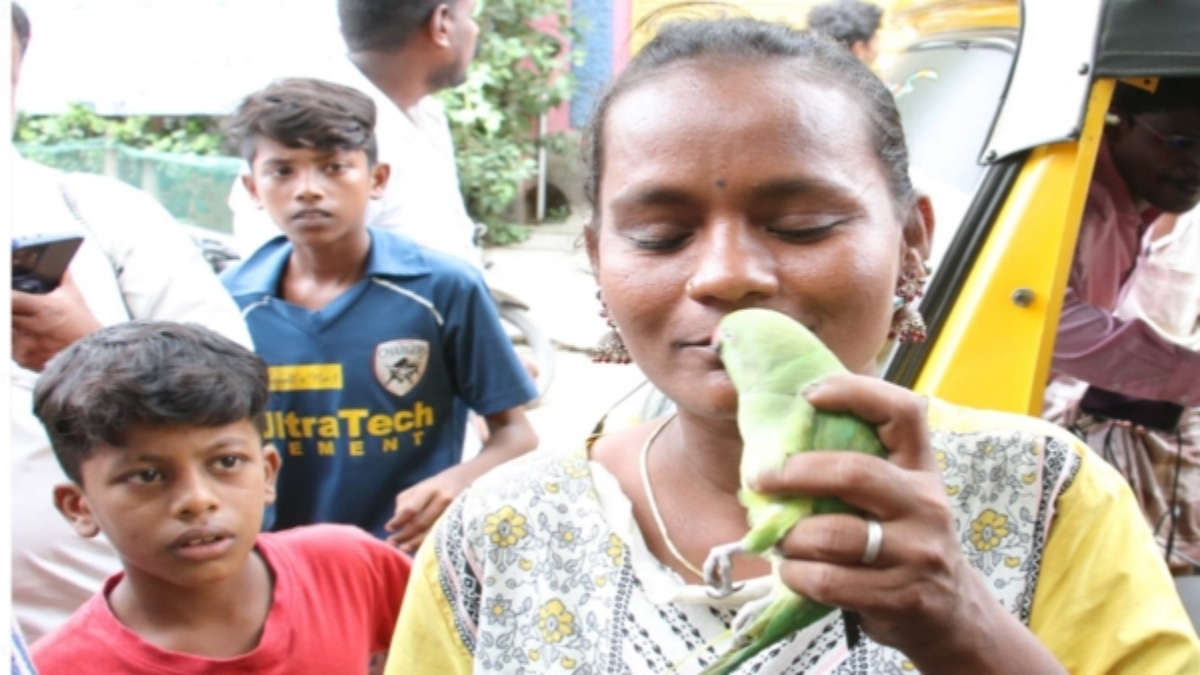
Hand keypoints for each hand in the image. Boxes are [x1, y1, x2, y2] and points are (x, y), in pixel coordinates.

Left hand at [11, 271, 102, 371]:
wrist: (94, 355)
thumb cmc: (83, 325)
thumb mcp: (74, 296)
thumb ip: (62, 276)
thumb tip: (60, 262)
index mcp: (43, 308)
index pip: (10, 298)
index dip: (6, 294)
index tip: (9, 294)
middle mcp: (32, 328)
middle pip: (5, 314)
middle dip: (11, 310)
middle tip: (19, 310)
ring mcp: (26, 345)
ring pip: (6, 331)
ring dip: (12, 326)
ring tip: (29, 325)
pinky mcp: (24, 359)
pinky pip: (9, 347)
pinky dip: (16, 342)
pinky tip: (31, 340)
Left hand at [384, 470, 468, 551]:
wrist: (465, 480)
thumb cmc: (435, 486)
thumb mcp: (419, 488)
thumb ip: (405, 503)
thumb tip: (398, 524)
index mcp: (429, 490)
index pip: (411, 509)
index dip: (398, 521)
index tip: (388, 528)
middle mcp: (442, 500)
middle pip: (420, 523)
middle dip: (404, 535)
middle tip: (391, 543)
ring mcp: (453, 511)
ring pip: (431, 532)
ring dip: (414, 543)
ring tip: (402, 548)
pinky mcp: (459, 521)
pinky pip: (441, 535)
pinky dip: (428, 543)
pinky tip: (419, 547)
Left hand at [753, 374, 1054, 670]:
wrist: (950, 612)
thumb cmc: (904, 539)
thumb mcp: (897, 495)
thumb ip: (857, 465)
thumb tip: (779, 434)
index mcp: (921, 468)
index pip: (904, 411)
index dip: (855, 392)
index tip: (808, 395)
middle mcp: (925, 504)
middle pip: (854, 473)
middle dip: (795, 473)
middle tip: (760, 479)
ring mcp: (917, 552)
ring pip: (832, 535)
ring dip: (790, 537)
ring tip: (777, 538)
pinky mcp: (900, 596)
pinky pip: (828, 581)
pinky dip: (796, 575)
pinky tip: (791, 571)